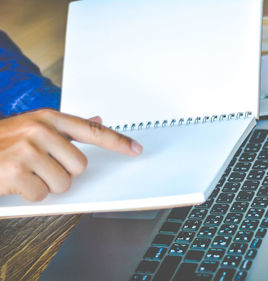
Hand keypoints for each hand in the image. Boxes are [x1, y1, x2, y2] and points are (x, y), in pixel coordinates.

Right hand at [0, 109, 142, 200]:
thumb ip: (66, 128)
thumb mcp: (32, 126)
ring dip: (46, 185)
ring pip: (63, 183)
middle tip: (40, 166)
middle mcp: (39, 130)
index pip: (92, 131)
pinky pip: (42, 194)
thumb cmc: (1, 141)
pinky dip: (30, 194)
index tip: (136, 149)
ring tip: (26, 173)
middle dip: (63, 172)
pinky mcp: (14, 171)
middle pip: (80, 166)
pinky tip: (15, 182)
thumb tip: (98, 120)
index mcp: (48, 119)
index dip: (117, 141)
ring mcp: (26, 149)